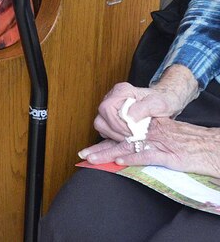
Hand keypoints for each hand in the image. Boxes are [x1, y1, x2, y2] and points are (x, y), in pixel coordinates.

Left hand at [79, 117, 219, 176]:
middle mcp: (148, 133)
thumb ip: (147, 139)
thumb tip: (128, 147)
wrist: (209, 147)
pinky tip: (118, 162)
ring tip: (92, 158)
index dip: (104, 140)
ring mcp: (157, 143)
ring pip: (127, 147)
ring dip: (108, 154)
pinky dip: (131, 159)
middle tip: (83, 154)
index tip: (89, 148)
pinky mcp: (167, 155)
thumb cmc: (188, 143)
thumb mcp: (165, 136)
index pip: (121, 133)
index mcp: (147, 128)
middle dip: (99, 148)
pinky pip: (145, 156)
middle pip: (119, 140)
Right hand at [93, 68, 197, 142]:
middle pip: (101, 118)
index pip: (107, 108)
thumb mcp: (159, 104)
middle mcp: (112, 97)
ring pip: (100, 124)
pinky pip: (105, 129)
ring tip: (130, 138)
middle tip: (132, 137)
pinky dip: (114, 136)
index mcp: (122, 91)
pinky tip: (127, 136)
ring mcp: (110, 107)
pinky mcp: (111, 117)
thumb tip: (128, 117)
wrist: (165, 102)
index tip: (132, 132)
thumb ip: (143, 108)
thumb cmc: (163, 101)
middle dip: (116, 132)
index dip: (117, 124)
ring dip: (114, 135)